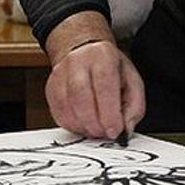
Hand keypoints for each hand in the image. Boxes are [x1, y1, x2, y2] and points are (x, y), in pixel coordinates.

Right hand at [44, 12, 144, 138]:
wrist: (85, 51)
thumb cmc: (110, 67)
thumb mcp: (132, 80)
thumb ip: (134, 106)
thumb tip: (126, 128)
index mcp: (102, 56)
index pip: (104, 86)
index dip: (109, 113)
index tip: (115, 130)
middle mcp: (78, 62)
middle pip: (81, 97)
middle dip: (95, 123)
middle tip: (106, 133)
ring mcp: (60, 74)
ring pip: (67, 107)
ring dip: (84, 126)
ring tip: (97, 129)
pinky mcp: (51, 88)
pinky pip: (58, 113)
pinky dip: (72, 125)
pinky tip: (84, 125)